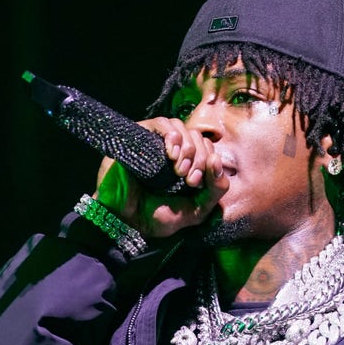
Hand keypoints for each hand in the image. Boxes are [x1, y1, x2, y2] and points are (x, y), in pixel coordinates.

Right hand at [93, 116, 228, 238]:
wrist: (126, 221)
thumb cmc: (158, 217)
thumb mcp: (197, 210)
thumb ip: (216, 190)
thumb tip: (217, 159)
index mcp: (188, 165)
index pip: (208, 149)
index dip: (209, 163)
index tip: (195, 184)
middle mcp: (173, 151)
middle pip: (196, 137)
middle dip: (199, 158)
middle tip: (188, 179)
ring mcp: (156, 143)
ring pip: (181, 127)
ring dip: (187, 148)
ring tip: (178, 170)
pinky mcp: (139, 137)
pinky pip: (162, 123)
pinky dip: (172, 136)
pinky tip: (170, 154)